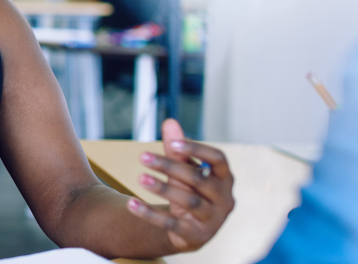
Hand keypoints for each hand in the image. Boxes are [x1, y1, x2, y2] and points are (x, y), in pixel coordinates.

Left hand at [125, 119, 234, 252]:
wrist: (192, 230)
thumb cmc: (192, 191)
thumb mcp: (185, 169)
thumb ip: (177, 148)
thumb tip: (169, 122)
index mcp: (225, 177)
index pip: (217, 158)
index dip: (196, 149)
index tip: (172, 143)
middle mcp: (225, 199)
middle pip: (199, 179)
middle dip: (170, 166)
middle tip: (143, 156)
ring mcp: (213, 220)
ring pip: (189, 202)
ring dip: (163, 188)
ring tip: (140, 178)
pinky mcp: (196, 236)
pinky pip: (172, 224)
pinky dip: (150, 214)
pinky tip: (132, 204)